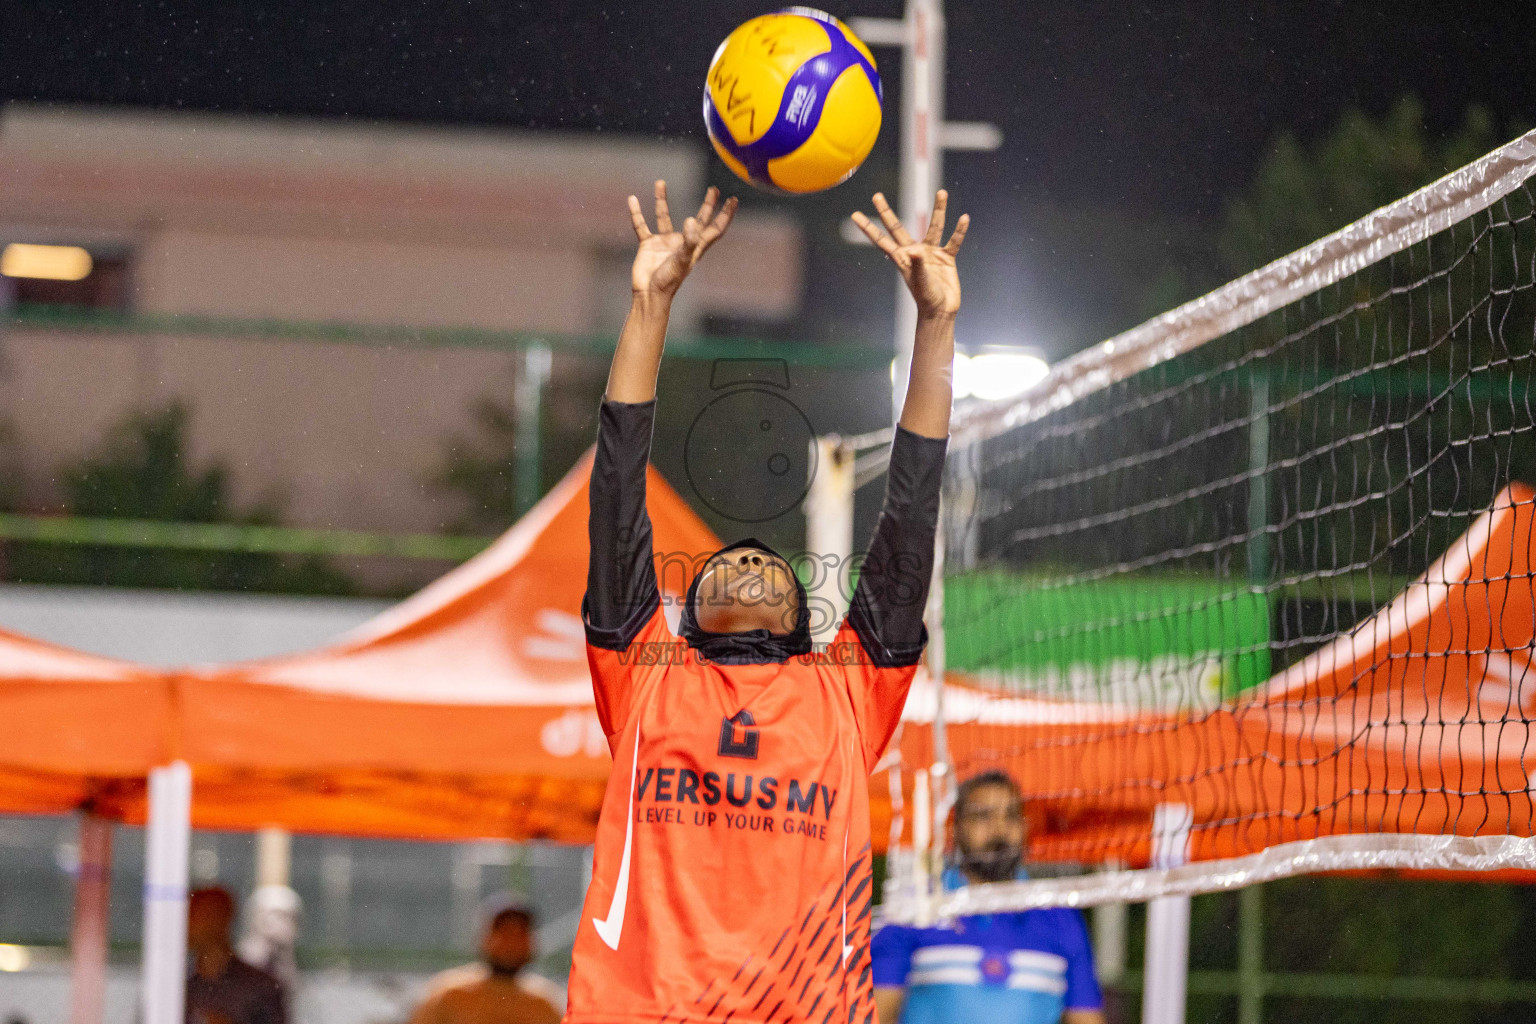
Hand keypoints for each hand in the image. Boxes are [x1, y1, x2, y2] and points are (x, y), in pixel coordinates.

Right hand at [628, 180, 737, 298]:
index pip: (715, 228)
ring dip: (661, 201)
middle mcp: (682, 242)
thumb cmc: (668, 281)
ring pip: (664, 216)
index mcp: (695, 247)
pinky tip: (632, 199)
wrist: (648, 294)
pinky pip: (641, 225)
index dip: (725, 215)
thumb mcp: (682, 260)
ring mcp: (664, 243)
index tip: (733, 200)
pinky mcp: (648, 245)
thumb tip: (691, 219)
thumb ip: (688, 240)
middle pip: (698, 220)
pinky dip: (636, 213)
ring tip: (660, 182)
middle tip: (714, 189)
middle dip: (707, 205)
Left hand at [851, 190, 968, 317]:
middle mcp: (914, 252)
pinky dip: (959, 231)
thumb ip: (917, 265)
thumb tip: (914, 250)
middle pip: (897, 228)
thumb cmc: (927, 299)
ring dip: (939, 210)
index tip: (854, 215)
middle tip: (876, 195)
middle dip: (886, 213)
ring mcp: (930, 253)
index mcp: (901, 258)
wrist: (941, 311)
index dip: (868, 227)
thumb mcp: (921, 282)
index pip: (881, 240)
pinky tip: (964, 218)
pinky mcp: (946, 258)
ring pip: (934, 227)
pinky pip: (953, 241)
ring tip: (942, 192)